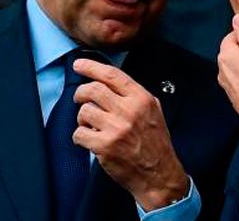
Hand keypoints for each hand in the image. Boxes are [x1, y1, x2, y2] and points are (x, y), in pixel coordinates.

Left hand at [72, 60, 188, 210]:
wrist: (159, 174)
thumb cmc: (155, 143)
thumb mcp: (153, 111)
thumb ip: (134, 95)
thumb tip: (108, 80)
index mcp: (141, 99)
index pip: (112, 75)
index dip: (91, 67)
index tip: (79, 64)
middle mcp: (129, 111)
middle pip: (93, 89)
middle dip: (80, 93)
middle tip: (79, 98)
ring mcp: (116, 129)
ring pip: (84, 111)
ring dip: (82, 118)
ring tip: (91, 124)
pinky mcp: (104, 146)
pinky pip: (79, 133)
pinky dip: (80, 136)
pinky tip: (90, 139)